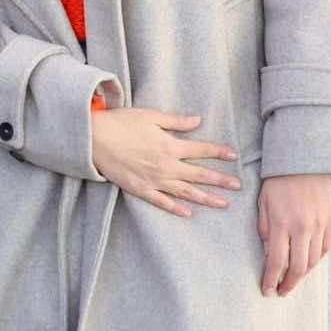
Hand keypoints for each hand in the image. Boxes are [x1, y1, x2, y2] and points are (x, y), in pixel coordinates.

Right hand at [90, 108, 239, 217]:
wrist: (93, 139)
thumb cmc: (121, 123)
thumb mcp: (150, 116)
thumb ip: (175, 121)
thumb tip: (198, 120)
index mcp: (170, 146)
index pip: (201, 150)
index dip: (219, 152)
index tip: (234, 155)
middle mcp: (166, 165)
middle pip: (199, 174)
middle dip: (220, 180)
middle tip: (237, 186)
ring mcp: (154, 179)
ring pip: (185, 192)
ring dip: (205, 198)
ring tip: (222, 204)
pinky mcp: (140, 189)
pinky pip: (162, 201)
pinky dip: (175, 208)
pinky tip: (188, 213)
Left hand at [257, 174, 330, 296]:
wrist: (306, 162)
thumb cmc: (278, 182)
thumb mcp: (263, 203)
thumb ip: (265, 230)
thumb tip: (269, 255)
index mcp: (282, 223)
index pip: (276, 261)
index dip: (271, 280)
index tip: (266, 291)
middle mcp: (303, 228)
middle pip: (297, 267)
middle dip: (287, 284)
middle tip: (279, 292)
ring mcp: (320, 226)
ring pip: (313, 261)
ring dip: (302, 275)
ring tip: (291, 281)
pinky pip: (325, 249)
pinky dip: (316, 260)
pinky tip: (307, 265)